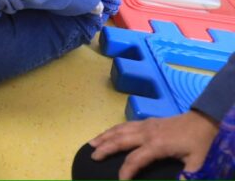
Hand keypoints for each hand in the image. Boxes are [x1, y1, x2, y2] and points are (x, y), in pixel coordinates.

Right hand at [89, 110, 218, 179]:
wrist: (204, 120)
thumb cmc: (200, 142)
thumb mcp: (197, 163)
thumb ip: (186, 176)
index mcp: (157, 145)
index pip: (135, 159)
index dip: (126, 171)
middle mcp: (146, 133)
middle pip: (120, 140)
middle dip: (105, 149)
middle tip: (92, 157)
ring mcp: (145, 125)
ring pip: (119, 129)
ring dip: (104, 136)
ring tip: (91, 143)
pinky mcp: (147, 122)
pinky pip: (125, 125)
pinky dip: (113, 129)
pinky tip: (108, 133)